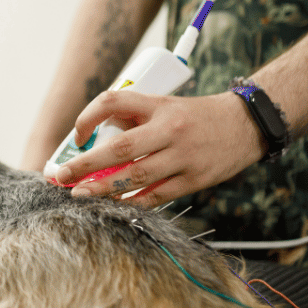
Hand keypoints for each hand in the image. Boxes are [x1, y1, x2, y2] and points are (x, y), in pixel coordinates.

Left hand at [54, 90, 266, 207]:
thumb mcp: (163, 105)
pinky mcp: (194, 179)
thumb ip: (131, 118)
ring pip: (136, 176)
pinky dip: (132, 202)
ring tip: (80, 195)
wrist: (246, 125)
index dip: (87, 117)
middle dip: (85, 164)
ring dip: (104, 188)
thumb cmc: (193, 117)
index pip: (113, 102)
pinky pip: (156, 195)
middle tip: (61, 176)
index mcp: (158, 105)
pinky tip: (113, 205)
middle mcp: (169, 129)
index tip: (77, 136)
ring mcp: (183, 156)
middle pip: (120, 148)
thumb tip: (93, 142)